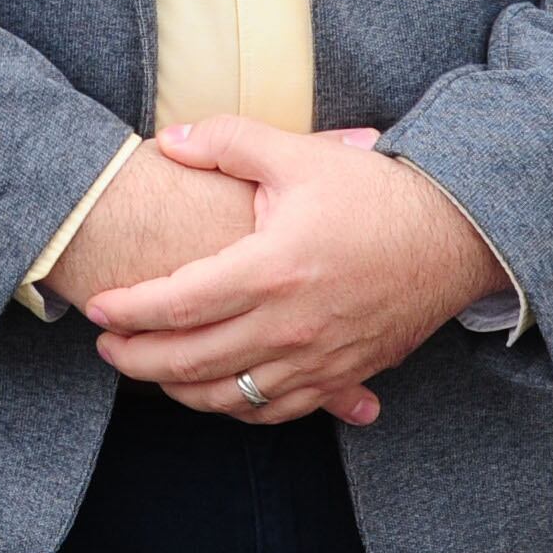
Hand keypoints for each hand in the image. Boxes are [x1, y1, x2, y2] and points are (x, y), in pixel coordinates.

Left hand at [82, 118, 503, 429]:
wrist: (454, 234)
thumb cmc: (374, 192)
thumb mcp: (298, 154)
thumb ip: (228, 142)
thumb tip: (169, 141)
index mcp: (271, 268)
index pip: (179, 303)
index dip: (130, 310)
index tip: (98, 309)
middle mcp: (290, 324)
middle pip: (192, 361)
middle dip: (137, 360)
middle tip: (107, 347)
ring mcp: (317, 359)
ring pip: (229, 397)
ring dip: (178, 390)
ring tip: (149, 371)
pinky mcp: (342, 375)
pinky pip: (276, 412)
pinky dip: (235, 408)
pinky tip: (214, 393)